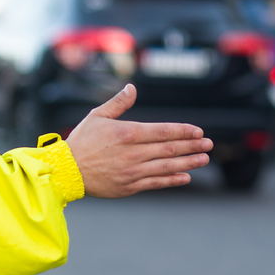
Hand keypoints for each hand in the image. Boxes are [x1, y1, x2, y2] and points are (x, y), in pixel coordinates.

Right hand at [66, 84, 211, 197]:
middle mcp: (133, 153)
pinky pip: (156, 183)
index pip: (163, 131)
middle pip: (169, 148)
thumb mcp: (97, 116)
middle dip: (192, 146)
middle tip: (209, 144)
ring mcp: (133, 171)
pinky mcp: (129, 186)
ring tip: (204, 159)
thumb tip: (132, 88)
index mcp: (128, 133)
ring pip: (167, 166)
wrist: (66, 171)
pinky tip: (186, 177)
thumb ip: (118, 103)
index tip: (198, 131)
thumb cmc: (81, 141)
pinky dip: (172, 180)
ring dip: (188, 162)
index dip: (183, 131)